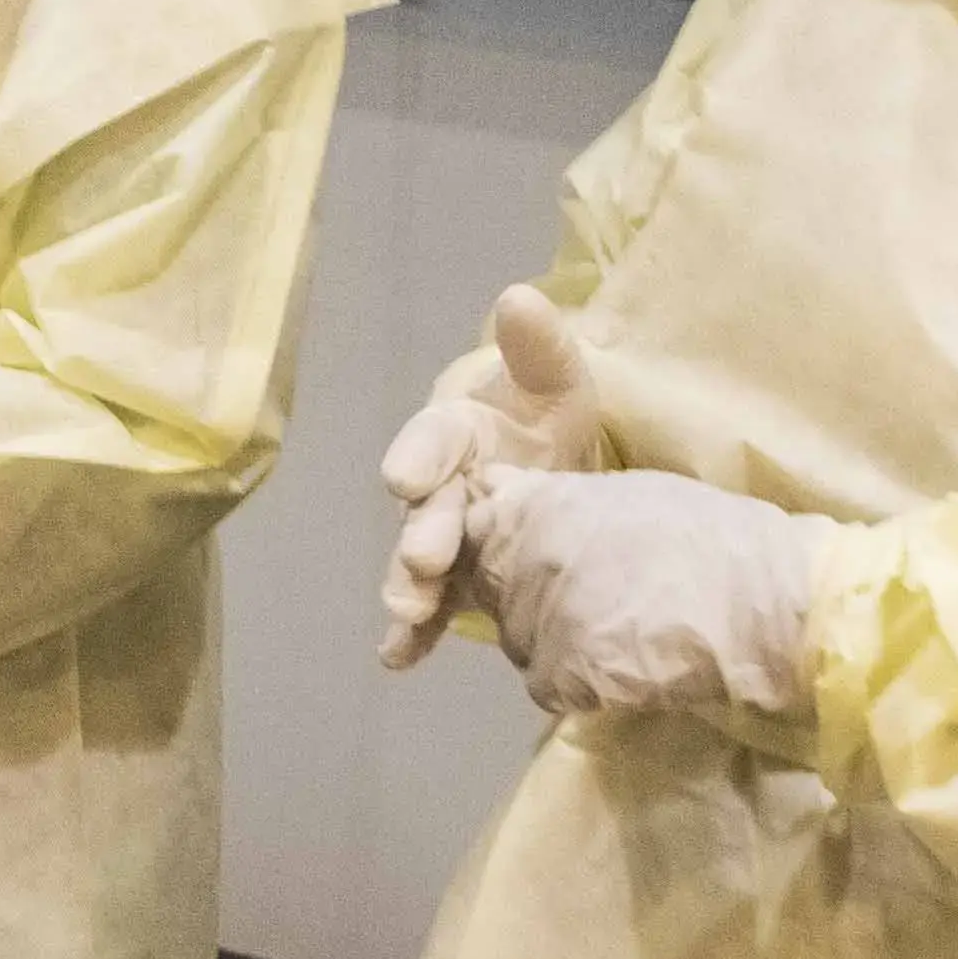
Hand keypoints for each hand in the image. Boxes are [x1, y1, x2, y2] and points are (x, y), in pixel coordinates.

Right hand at [380, 288, 602, 668]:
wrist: (559, 465)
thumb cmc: (546, 412)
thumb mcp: (556, 376)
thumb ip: (538, 345)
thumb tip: (518, 298)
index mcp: (458, 428)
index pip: (435, 437)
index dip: (419, 456)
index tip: (403, 478)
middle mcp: (439, 482)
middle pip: (425, 508)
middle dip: (420, 534)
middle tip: (422, 563)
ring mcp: (445, 533)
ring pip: (421, 561)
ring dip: (410, 588)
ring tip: (405, 616)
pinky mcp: (459, 578)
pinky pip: (436, 605)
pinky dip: (414, 633)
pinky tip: (399, 660)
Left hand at [455, 463, 819, 723]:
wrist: (772, 600)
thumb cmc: (715, 540)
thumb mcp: (628, 494)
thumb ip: (557, 499)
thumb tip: (498, 490)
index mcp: (541, 504)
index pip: (479, 533)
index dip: (504, 555)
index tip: (540, 566)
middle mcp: (530, 556)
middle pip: (496, 595)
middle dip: (530, 604)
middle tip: (596, 607)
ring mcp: (546, 615)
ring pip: (520, 645)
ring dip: (556, 648)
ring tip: (621, 636)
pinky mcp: (570, 672)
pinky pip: (549, 688)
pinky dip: (581, 687)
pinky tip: (626, 668)